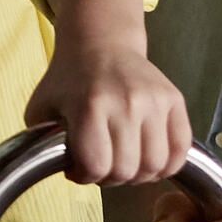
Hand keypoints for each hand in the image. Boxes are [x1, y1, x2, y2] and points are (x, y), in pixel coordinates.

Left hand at [25, 45, 191, 184]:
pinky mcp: (175, 100)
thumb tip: (69, 170)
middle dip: (110, 177)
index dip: (84, 175)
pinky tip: (149, 159)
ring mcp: (154, 101)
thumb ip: (44, 144)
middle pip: (127, 170)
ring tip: (124, 161)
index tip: (78, 166)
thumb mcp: (41, 109)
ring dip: (139, 175)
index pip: (96, 166)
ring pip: (156, 165)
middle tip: (101, 164)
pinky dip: (167, 165)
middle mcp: (127, 102)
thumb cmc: (68, 81)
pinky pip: (181, 151)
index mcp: (90, 105)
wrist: (100, 44)